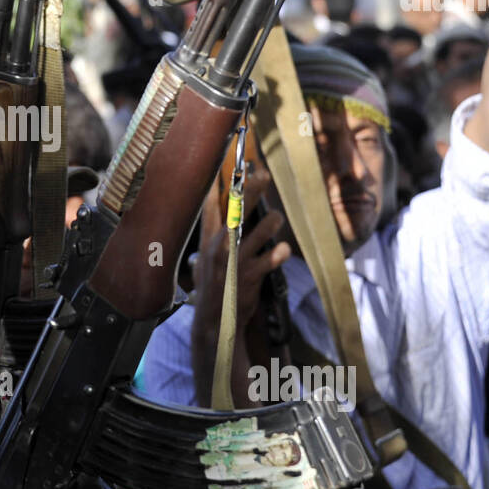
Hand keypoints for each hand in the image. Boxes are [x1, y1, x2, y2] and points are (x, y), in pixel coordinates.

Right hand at [191, 169, 290, 332]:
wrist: (215, 323)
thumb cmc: (213, 289)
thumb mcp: (205, 262)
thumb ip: (213, 238)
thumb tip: (220, 218)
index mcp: (208, 241)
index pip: (209, 207)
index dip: (217, 185)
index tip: (226, 165)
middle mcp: (220, 247)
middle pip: (235, 212)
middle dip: (250, 191)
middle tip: (262, 174)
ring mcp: (235, 261)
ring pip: (256, 232)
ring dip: (270, 223)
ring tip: (277, 218)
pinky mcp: (250, 275)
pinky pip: (269, 258)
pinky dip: (278, 253)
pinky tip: (283, 250)